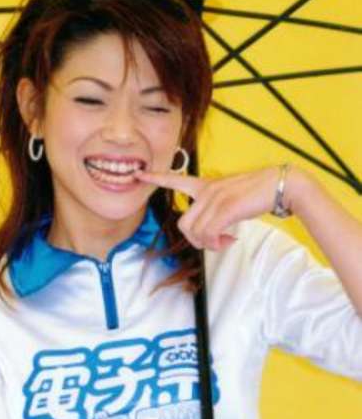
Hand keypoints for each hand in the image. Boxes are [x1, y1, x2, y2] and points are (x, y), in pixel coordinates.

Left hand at [135, 166, 292, 250]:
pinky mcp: (226, 207)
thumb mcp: (229, 198)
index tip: (138, 174)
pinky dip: (217, 244)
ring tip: (225, 242)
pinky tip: (230, 240)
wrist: (279, 185)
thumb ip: (214, 211)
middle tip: (215, 243)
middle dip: (196, 240)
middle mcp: (206, 190)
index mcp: (204, 185)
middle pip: (184, 224)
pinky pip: (209, 234)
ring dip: (209, 244)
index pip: (175, 180)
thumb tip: (210, 236)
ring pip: (196, 232)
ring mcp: (215, 198)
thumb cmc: (255, 193)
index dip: (155, 178)